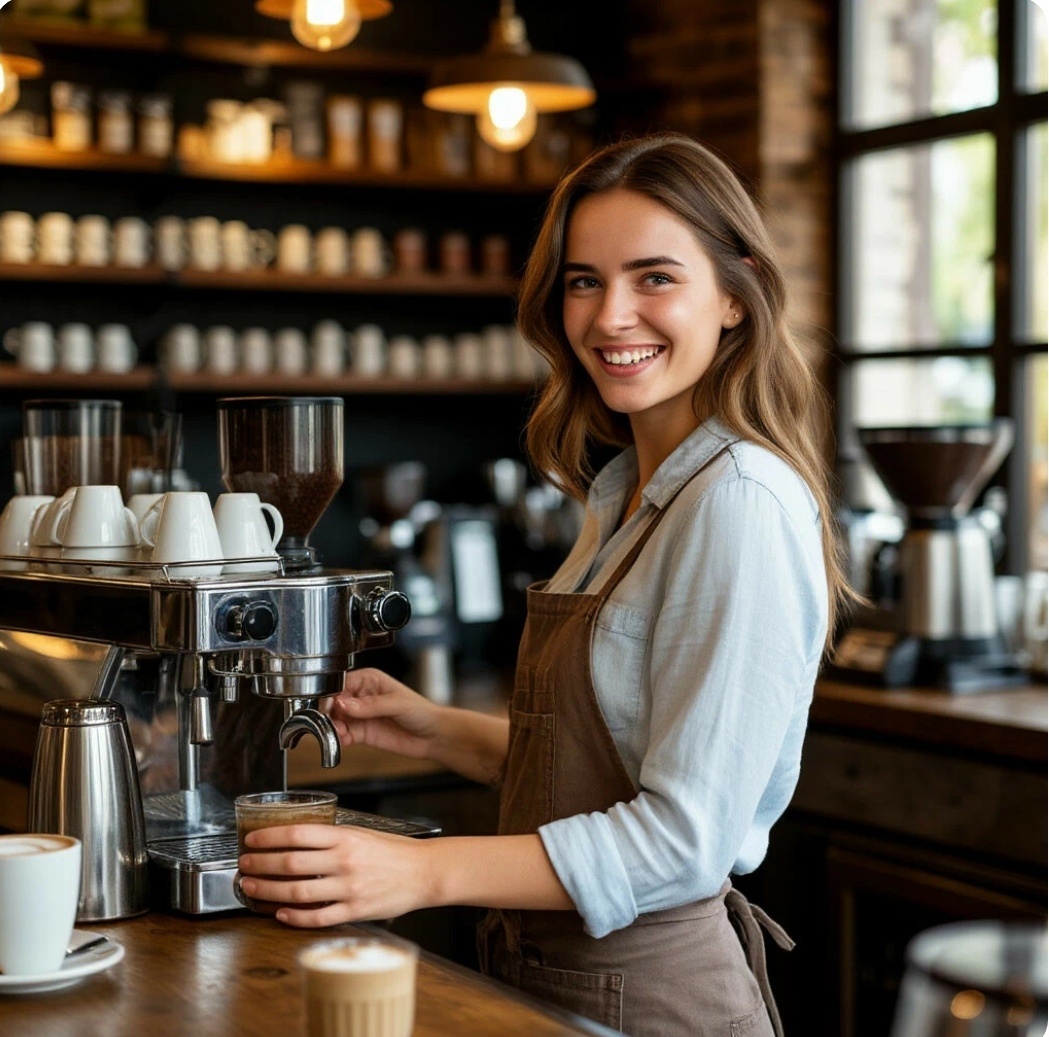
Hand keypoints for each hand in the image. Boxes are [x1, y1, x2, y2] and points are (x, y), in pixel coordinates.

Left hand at [238, 823, 433, 927]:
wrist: (424, 871)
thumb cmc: (394, 851)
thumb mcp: (362, 833)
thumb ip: (332, 838)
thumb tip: (298, 841)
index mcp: (345, 837)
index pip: (298, 833)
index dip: (269, 837)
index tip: (252, 839)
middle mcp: (344, 861)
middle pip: (290, 862)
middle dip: (261, 864)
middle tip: (244, 864)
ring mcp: (348, 888)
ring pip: (297, 891)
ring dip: (269, 890)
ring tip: (253, 887)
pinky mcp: (355, 910)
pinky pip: (318, 917)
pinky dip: (295, 917)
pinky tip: (281, 913)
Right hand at [325, 668, 441, 759]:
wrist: (433, 736)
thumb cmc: (422, 712)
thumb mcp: (397, 704)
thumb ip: (370, 705)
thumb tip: (344, 703)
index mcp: (369, 680)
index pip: (341, 683)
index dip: (331, 694)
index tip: (329, 706)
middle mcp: (361, 696)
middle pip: (334, 702)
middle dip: (329, 713)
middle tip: (332, 723)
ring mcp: (360, 715)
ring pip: (336, 719)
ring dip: (332, 727)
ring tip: (339, 733)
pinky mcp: (361, 732)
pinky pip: (343, 734)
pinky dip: (339, 738)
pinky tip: (343, 740)